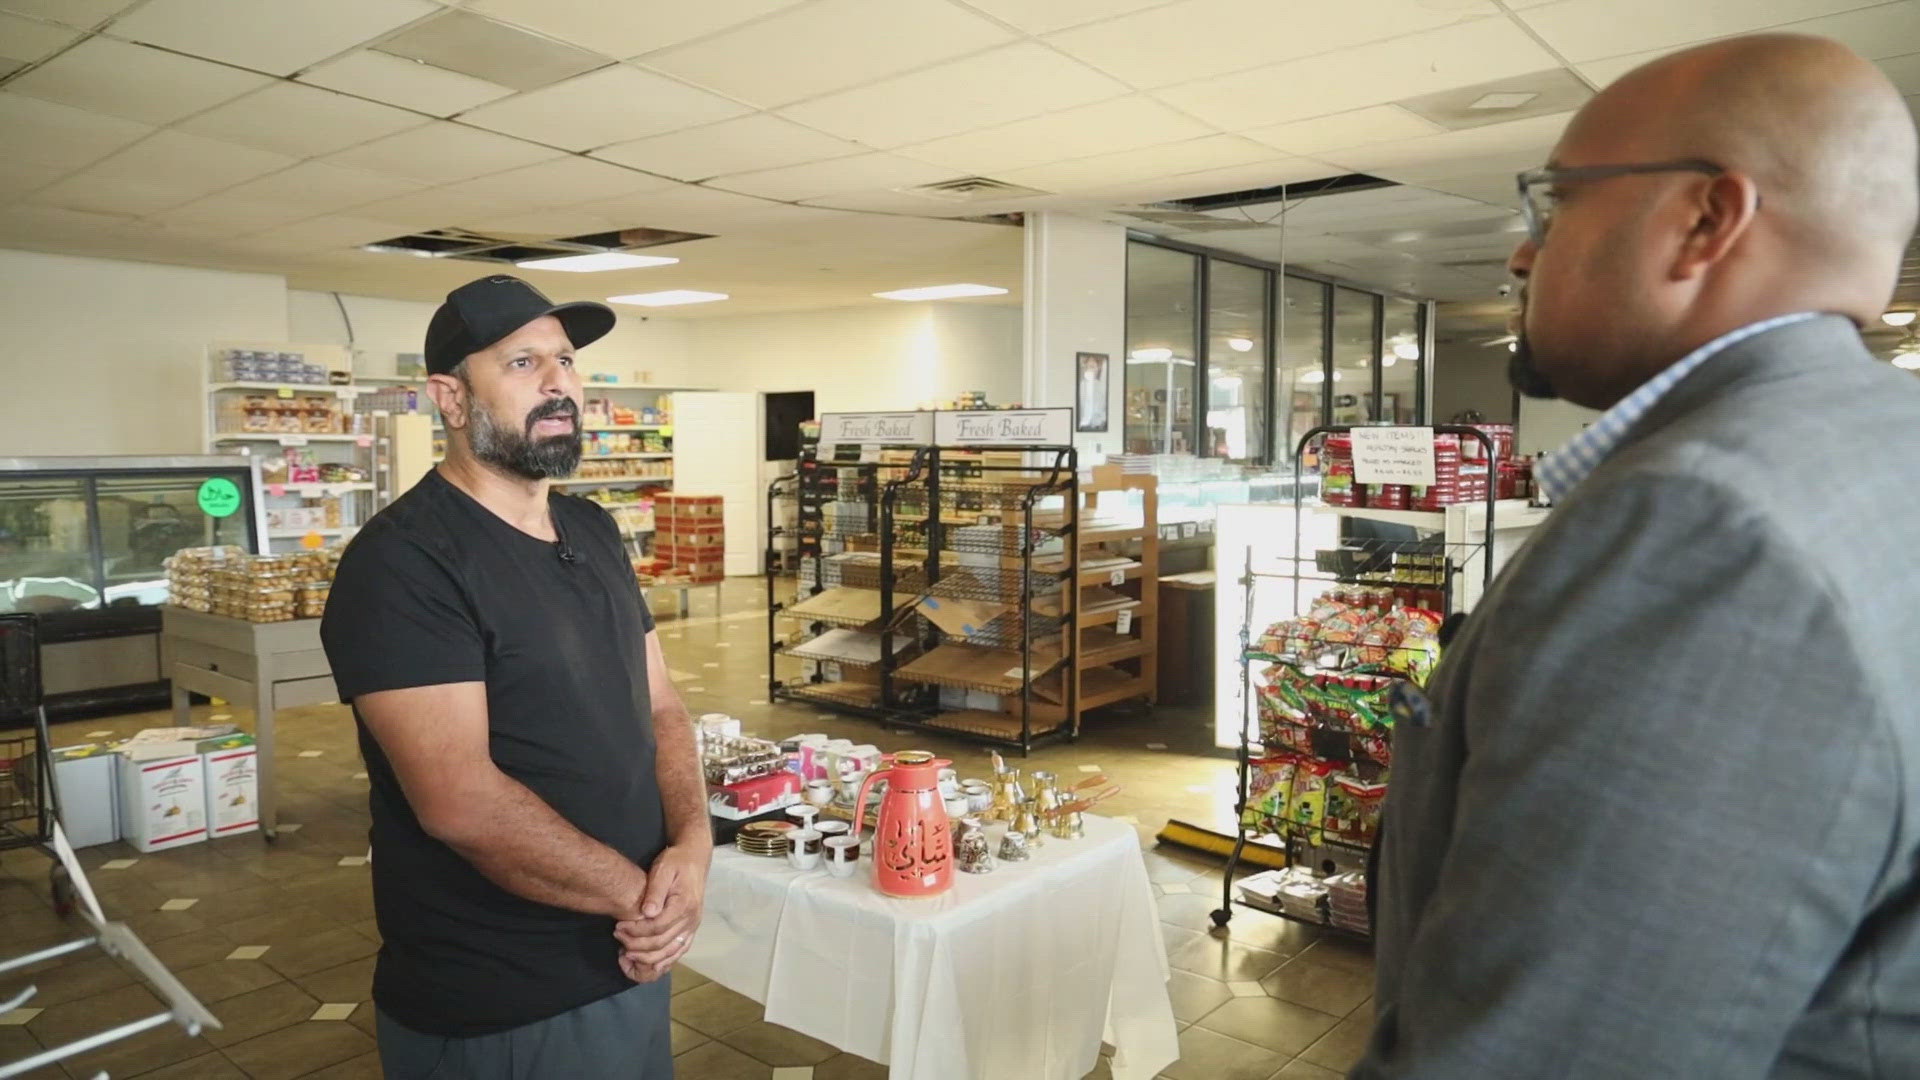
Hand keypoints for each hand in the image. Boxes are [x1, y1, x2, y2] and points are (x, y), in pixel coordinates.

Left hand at [613, 842, 710, 981]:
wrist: (694, 859)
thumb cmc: (676, 862)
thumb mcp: (663, 869)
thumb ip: (655, 891)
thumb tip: (647, 912)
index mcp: (684, 905)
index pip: (657, 927)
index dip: (636, 931)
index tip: (618, 927)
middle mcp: (691, 920)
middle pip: (662, 943)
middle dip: (637, 945)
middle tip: (618, 938)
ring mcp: (692, 927)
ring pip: (670, 953)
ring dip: (647, 959)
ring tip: (627, 954)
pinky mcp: (690, 930)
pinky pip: (679, 952)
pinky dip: (664, 962)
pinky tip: (648, 965)